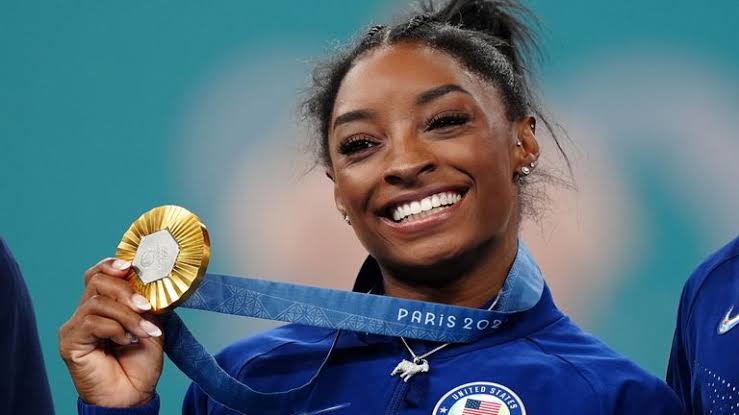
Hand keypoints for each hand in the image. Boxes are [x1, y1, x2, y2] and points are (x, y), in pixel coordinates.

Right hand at [60, 258, 163, 406]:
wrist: (133, 395)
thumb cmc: (141, 363)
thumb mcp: (151, 325)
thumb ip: (146, 303)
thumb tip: (151, 281)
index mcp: (105, 306)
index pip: (99, 274)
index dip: (113, 265)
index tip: (132, 265)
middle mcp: (86, 313)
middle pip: (96, 280)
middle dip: (125, 290)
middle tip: (145, 306)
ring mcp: (75, 327)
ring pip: (97, 302)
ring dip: (127, 315)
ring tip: (145, 331)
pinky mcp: (70, 342)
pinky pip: (91, 322)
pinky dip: (115, 328)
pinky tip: (126, 341)